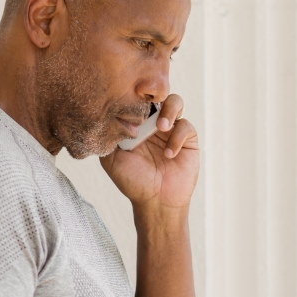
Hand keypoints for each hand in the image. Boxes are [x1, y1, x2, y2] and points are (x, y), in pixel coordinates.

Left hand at [100, 93, 198, 210]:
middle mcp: (154, 123)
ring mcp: (172, 130)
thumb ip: (109, 136)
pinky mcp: (188, 140)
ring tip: (162, 127)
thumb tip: (107, 114)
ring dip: (169, 110)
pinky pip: (186, 126)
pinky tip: (168, 154)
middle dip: (153, 97)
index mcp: (136, 124)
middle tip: (148, 111)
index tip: (129, 99)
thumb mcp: (111, 159)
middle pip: (158, 94)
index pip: (137, 99)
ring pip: (176, 101)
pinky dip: (177, 137)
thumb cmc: (132, 181)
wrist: (155, 202)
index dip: (134, 94)